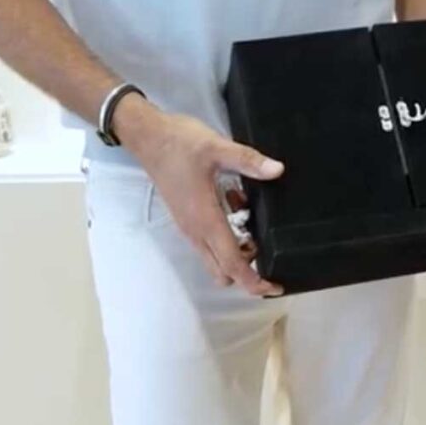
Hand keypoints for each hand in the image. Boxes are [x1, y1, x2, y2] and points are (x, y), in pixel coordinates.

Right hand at [113, 95, 284, 296]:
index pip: (232, 264)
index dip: (255, 281)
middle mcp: (196, 231)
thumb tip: (277, 170)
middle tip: (271, 252)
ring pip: (216, 257)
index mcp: (205, 221)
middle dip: (248, 271)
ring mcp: (189, 226)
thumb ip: (248, 160)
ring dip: (238, 251)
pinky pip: (210, 240)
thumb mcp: (217, 148)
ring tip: (255, 223)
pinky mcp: (187, 217)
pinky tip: (238, 205)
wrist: (148, 137)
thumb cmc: (180, 144)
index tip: (276, 287)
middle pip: (223, 270)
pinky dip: (228, 235)